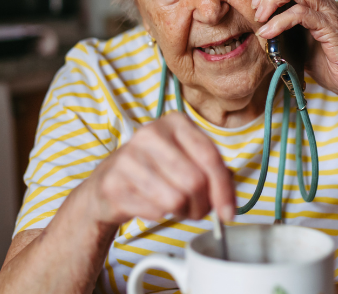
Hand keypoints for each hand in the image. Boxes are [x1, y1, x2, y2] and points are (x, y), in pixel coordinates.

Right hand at [78, 112, 235, 224]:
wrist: (108, 183)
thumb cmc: (154, 170)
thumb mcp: (186, 159)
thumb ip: (213, 173)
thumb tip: (228, 202)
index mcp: (175, 122)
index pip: (209, 156)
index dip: (223, 188)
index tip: (228, 212)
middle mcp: (150, 133)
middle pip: (195, 181)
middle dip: (202, 205)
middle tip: (197, 210)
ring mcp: (129, 157)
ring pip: (176, 199)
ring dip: (181, 212)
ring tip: (174, 206)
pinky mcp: (114, 182)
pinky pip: (154, 210)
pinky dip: (160, 215)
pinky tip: (152, 205)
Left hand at [252, 0, 337, 96]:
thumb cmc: (327, 64)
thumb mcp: (299, 42)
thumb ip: (284, 30)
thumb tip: (259, 27)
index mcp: (317, 2)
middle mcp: (324, 2)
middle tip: (256, 8)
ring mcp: (328, 13)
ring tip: (261, 18)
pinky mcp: (330, 28)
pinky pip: (301, 13)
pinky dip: (279, 21)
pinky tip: (268, 33)